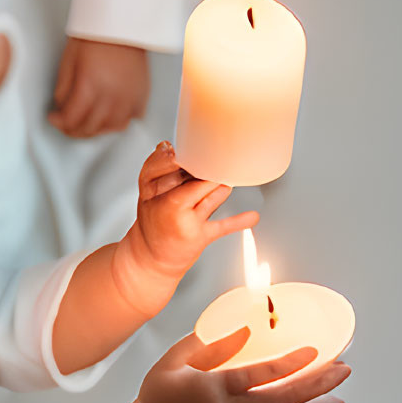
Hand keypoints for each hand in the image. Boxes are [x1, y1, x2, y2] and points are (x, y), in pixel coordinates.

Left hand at [50, 38, 148, 137]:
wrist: (121, 23)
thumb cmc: (94, 37)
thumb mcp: (69, 61)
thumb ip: (63, 89)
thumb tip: (61, 108)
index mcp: (90, 86)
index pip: (72, 119)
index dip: (59, 122)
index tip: (53, 118)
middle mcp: (111, 96)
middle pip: (90, 128)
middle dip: (73, 130)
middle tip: (66, 124)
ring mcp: (129, 98)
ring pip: (111, 129)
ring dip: (95, 130)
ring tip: (85, 123)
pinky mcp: (142, 95)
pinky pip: (130, 119)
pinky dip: (118, 122)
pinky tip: (108, 116)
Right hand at [112, 143, 258, 301]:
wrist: (150, 259)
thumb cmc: (153, 220)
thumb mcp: (148, 194)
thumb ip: (160, 171)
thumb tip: (168, 144)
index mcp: (149, 190)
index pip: (168, 163)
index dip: (182, 156)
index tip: (193, 150)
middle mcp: (166, 205)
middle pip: (194, 178)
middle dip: (207, 171)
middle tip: (218, 164)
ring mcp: (184, 222)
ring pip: (211, 196)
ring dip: (221, 188)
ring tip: (222, 186)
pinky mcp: (199, 238)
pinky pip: (223, 226)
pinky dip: (239, 221)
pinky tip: (253, 216)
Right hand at [120, 331, 348, 402]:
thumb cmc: (160, 395)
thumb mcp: (175, 360)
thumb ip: (211, 345)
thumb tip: (246, 330)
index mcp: (210, 390)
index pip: (255, 377)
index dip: (286, 365)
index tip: (312, 351)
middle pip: (281, 402)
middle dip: (315, 386)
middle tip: (342, 369)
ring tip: (341, 396)